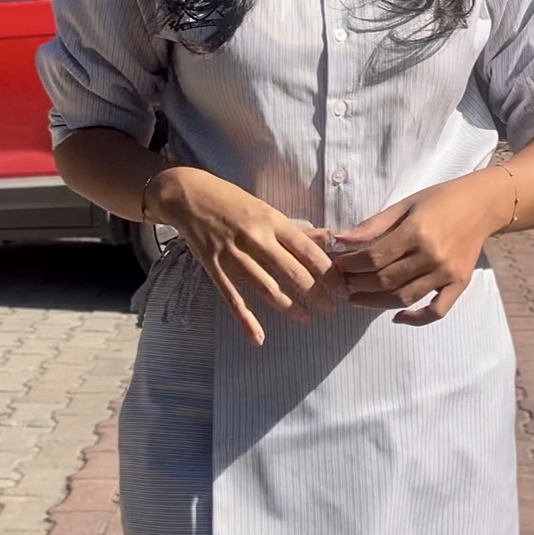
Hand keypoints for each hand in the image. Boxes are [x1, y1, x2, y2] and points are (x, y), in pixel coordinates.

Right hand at [151, 167, 334, 346]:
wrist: (190, 196)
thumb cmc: (233, 201)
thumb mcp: (267, 208)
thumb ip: (296, 229)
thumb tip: (328, 238)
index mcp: (272, 221)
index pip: (308, 251)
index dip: (329, 273)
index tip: (343, 288)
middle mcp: (256, 238)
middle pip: (293, 273)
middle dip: (316, 294)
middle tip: (331, 309)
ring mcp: (234, 255)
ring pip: (267, 289)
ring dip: (290, 308)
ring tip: (307, 320)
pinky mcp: (215, 268)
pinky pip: (233, 299)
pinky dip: (246, 320)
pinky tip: (258, 338)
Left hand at [330, 171, 509, 325]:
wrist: (481, 205)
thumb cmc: (439, 200)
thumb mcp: (404, 205)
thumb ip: (373, 225)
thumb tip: (341, 239)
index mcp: (416, 232)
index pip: (374, 257)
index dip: (351, 264)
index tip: (338, 265)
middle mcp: (432, 256)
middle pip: (385, 280)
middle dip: (358, 283)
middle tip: (343, 282)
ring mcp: (447, 273)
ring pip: (404, 297)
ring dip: (375, 302)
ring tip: (357, 297)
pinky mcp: (459, 284)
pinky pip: (436, 311)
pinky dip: (416, 319)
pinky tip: (397, 317)